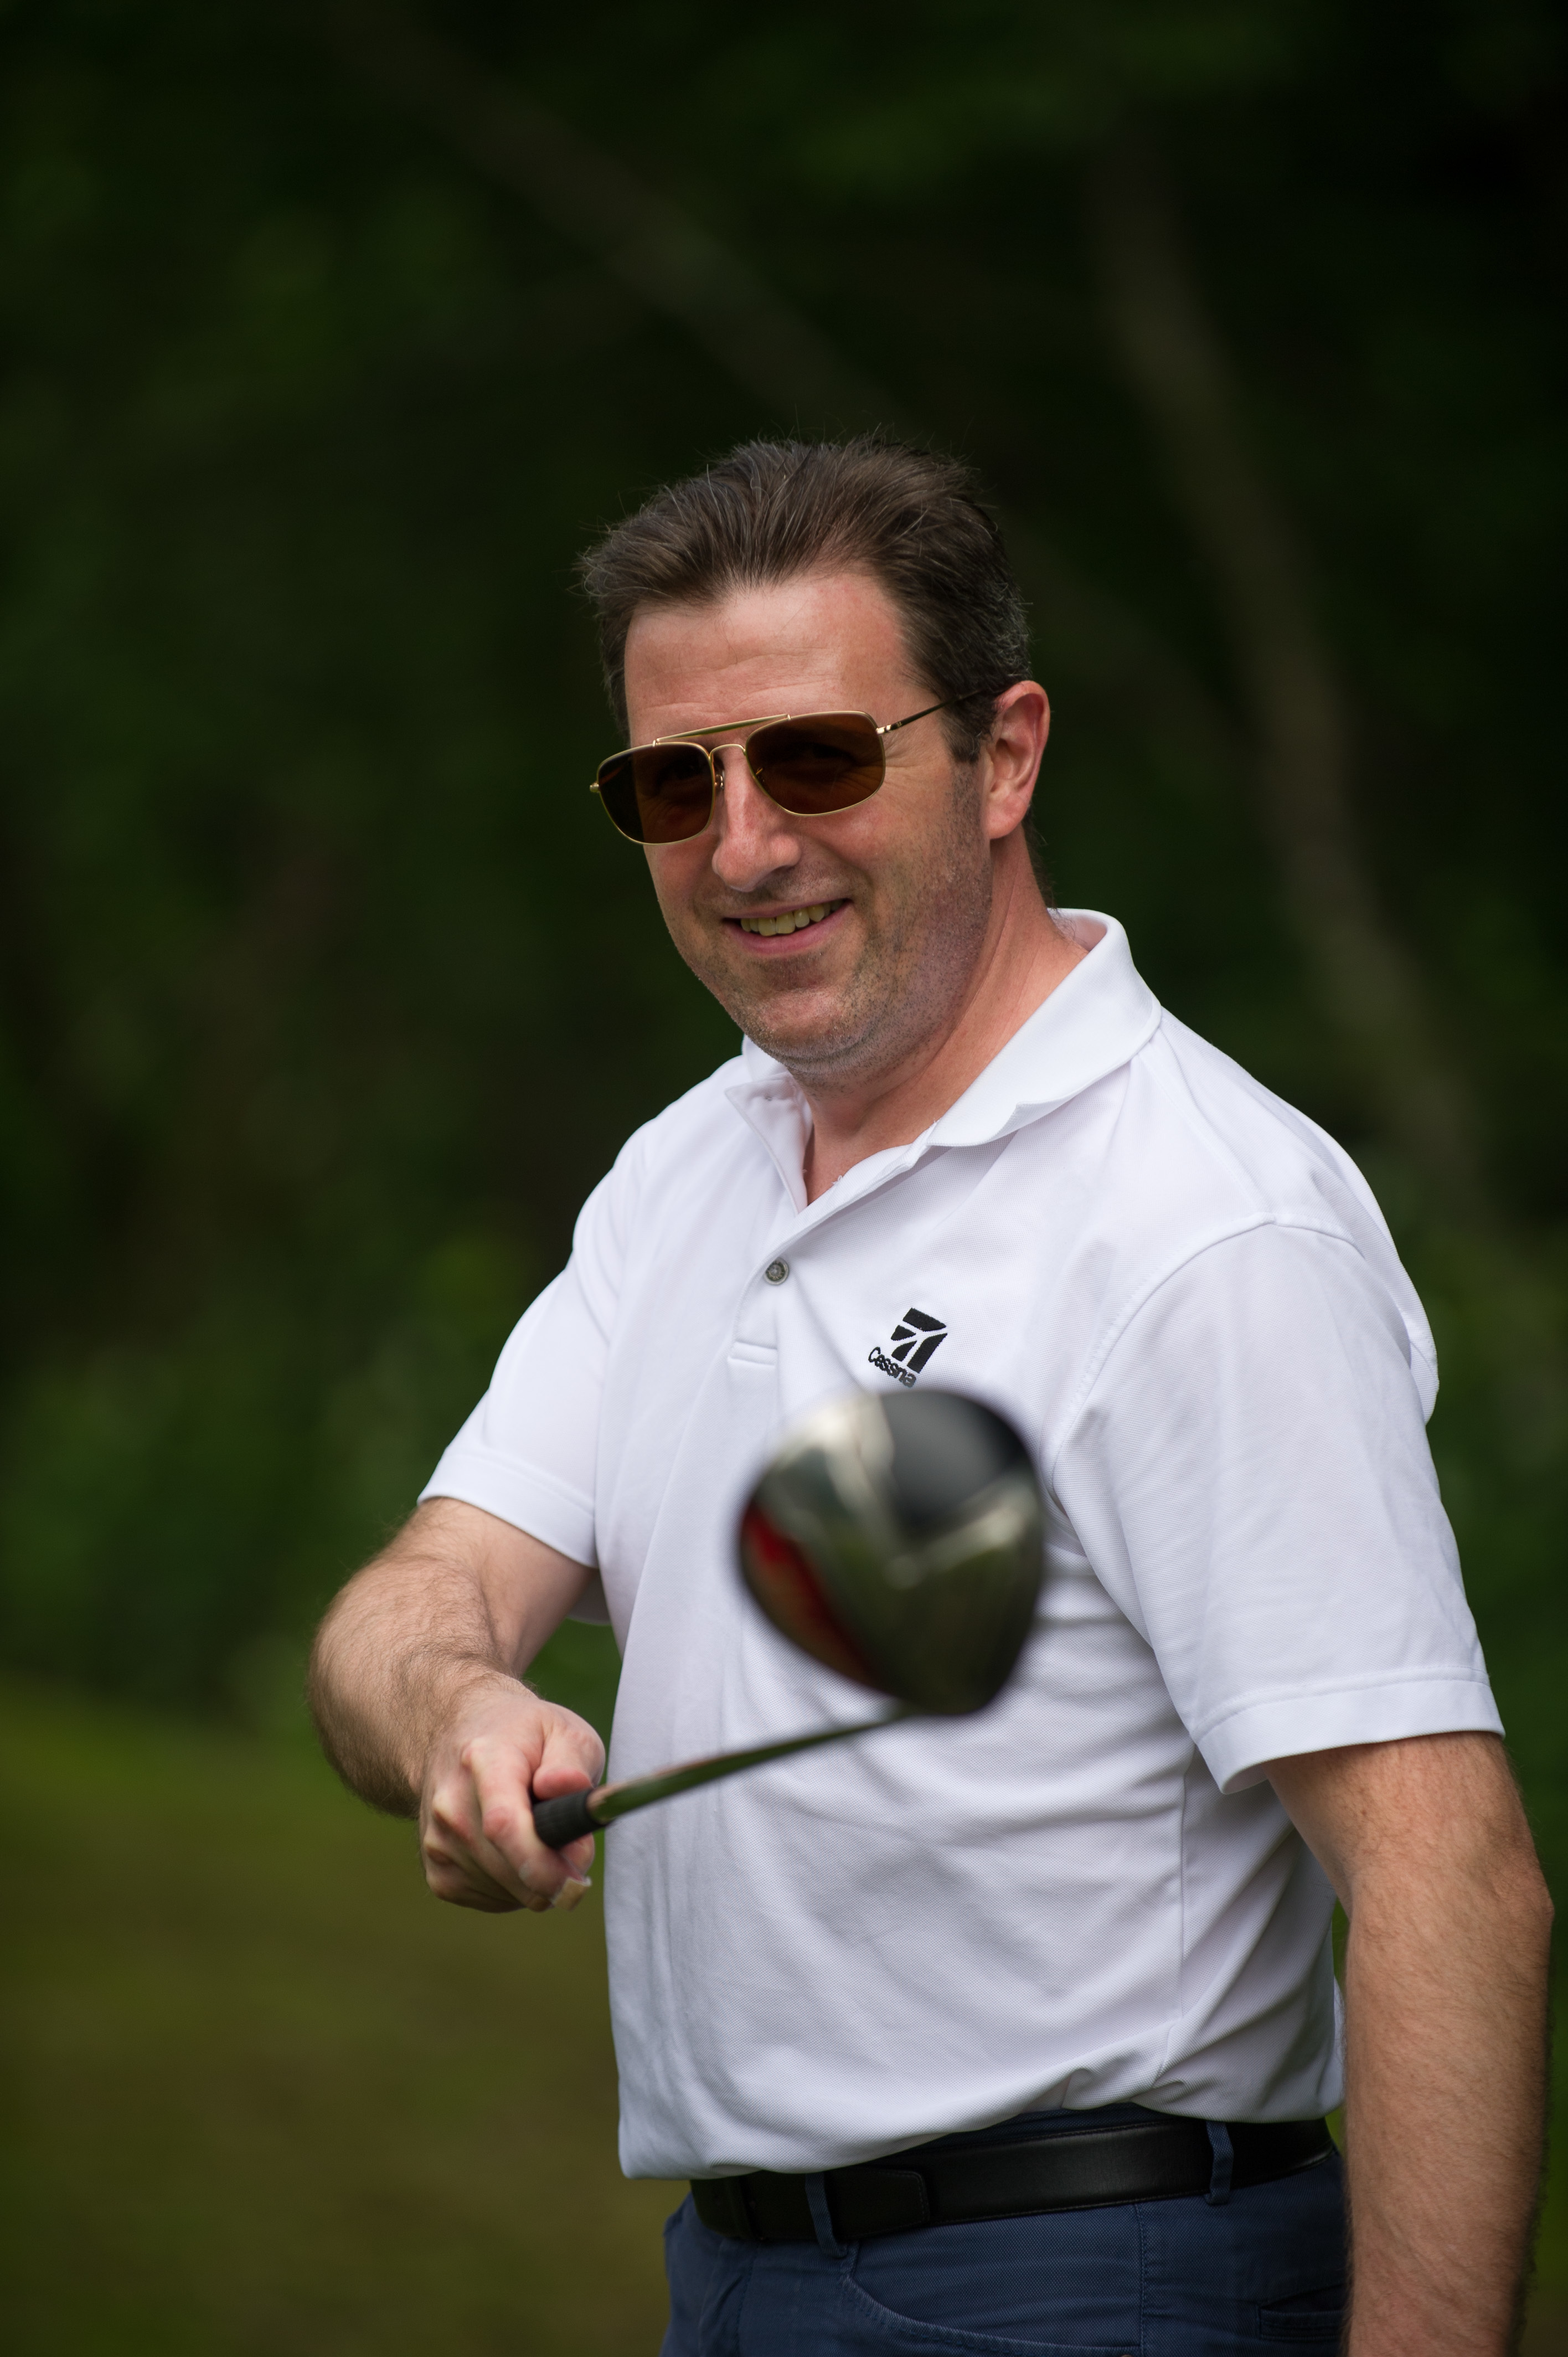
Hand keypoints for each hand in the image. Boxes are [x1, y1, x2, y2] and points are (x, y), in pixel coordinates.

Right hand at [419, 1674, 604, 1913]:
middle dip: (557, 1868)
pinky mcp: (438, 1874)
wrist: (456, 1740)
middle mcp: (451, 1805)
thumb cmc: (522, 1737)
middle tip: (573, 1839)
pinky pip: (496, 1900)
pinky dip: (518, 1885)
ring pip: (510, 1892)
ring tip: (536, 1831)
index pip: (502, 1824)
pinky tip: (514, 1848)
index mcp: (484, 1762)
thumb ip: (573, 1763)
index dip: (541, 1863)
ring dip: (537, 1876)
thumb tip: (569, 1789)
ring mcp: (438, 1843)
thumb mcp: (562, 1729)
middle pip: (510, 1867)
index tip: (576, 1880)